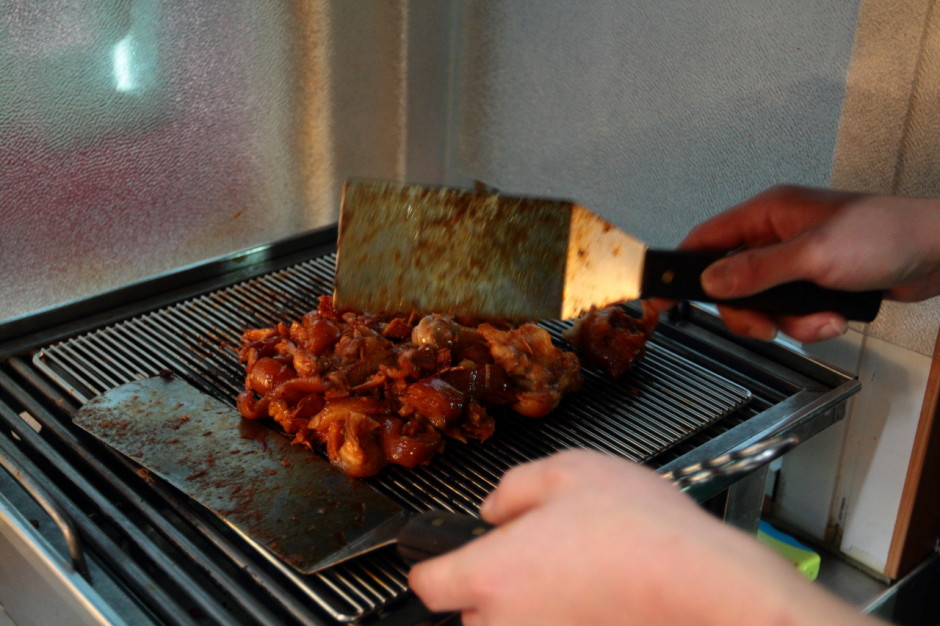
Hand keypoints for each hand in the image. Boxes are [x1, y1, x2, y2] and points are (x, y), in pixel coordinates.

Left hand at [408, 449, 876, 624]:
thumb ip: (511, 488)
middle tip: (530, 552)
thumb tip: (496, 510)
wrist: (697, 579)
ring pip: (509, 625)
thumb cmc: (636, 528)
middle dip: (488, 583)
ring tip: (570, 571)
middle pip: (467, 612)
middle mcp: (504, 623)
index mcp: (490, 574)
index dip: (433, 564)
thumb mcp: (564, 471)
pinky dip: (559, 614)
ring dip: (524, 604)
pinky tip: (592, 591)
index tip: (446, 555)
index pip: (424, 585)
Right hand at [651, 185, 939, 341]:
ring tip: (819, 317)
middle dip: (749, 312)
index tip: (659, 296)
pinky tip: (833, 317)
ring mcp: (796, 261)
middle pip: (730, 284)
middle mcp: (776, 236)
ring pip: (762, 305)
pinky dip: (810, 324)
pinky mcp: (814, 283)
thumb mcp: (813, 255)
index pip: (705, 241)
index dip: (680, 270)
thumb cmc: (887, 234)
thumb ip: (756, 270)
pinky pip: (791, 314)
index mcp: (767, 214)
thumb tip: (710, 282)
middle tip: (765, 324)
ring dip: (788, 322)